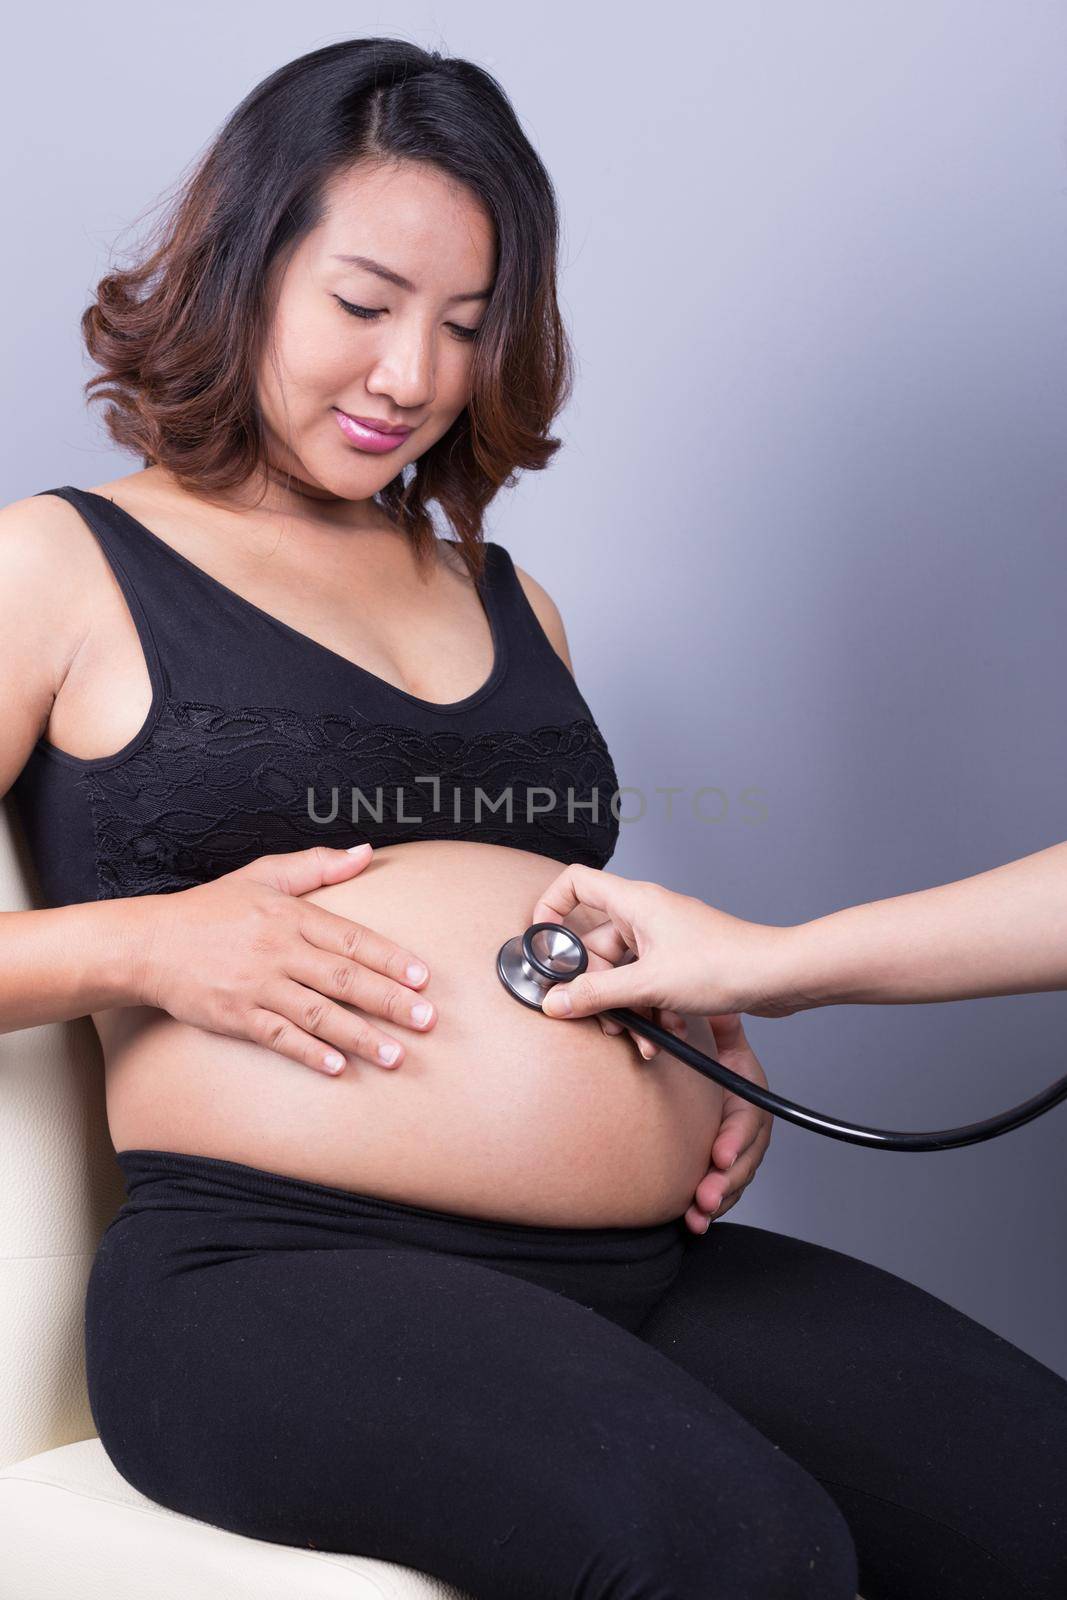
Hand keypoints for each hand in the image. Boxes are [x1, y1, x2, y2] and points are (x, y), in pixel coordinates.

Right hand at [135, 842, 435, 1075]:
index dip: (390, 959)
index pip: (352, 939)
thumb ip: (318, 865)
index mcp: (291, 916)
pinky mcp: (235, 1016)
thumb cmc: (212, 909)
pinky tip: (338, 1068)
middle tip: (427, 1021)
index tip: (423, 978)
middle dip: (390, 1001)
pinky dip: (309, 1053)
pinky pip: (279, 1037)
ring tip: (395, 1056)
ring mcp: (257, 986)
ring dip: (360, 1036)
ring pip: (318, 1013)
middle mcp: (279, 951)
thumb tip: (366, 852)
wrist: (149, 943)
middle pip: (344, 978)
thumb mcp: (265, 875)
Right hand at [530, 863, 806, 1020]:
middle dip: (597, 988)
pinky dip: (649, 1009)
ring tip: (640, 1036)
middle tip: (602, 1018)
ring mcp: (664, 938)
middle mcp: (646, 915)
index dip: (551, 907)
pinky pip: (647, 984)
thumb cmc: (724, 964)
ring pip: (623, 972)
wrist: (776, 977)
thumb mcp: (649, 985)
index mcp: (635, 903)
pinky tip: (663, 1033)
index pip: (576, 883)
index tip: (542, 945)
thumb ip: (597, 995)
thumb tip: (555, 1001)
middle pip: (596, 946)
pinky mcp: (679, 961)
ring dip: (627, 1008)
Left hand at [683, 1013, 772, 1234]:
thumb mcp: (718, 1033)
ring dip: (717, 1201)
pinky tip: (692, 1224)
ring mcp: (737, 1150)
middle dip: (725, 1181)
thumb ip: (720, 1024)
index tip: (719, 1154)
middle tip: (703, 1197)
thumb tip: (720, 1006)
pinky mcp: (721, 1168)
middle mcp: (748, 1126)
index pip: (747, 1119)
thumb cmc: (710, 1050)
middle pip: (744, 1159)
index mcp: (748, 1094)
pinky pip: (721, 1192)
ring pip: (733, 1181)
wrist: (703, 1068)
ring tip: (696, 1215)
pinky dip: (710, 1211)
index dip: (735, 1138)